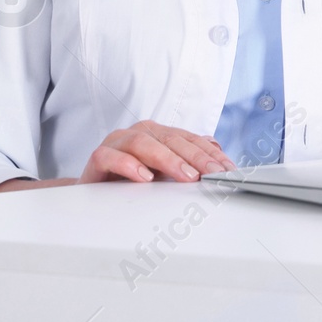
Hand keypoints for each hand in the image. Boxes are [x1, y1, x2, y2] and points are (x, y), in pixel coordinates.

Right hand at [76, 121, 236, 183]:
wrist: (94, 189)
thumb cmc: (132, 177)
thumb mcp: (165, 170)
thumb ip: (188, 158)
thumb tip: (216, 147)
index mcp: (159, 133)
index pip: (189, 140)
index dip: (210, 154)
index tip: (227, 170)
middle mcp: (140, 133)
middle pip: (171, 140)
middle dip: (196, 157)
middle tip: (212, 173)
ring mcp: (118, 142)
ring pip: (143, 143)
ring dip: (167, 160)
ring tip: (186, 176)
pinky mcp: (97, 157)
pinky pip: (110, 157)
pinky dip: (128, 166)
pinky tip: (144, 178)